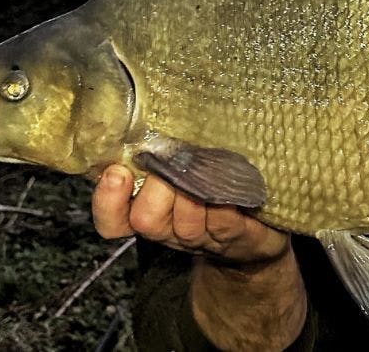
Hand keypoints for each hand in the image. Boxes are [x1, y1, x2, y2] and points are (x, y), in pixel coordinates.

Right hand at [93, 166, 307, 349]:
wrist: (260, 230)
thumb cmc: (214, 190)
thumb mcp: (182, 171)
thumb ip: (160, 156)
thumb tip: (145, 128)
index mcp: (151, 214)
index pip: (113, 222)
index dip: (108, 201)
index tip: (117, 172)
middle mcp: (171, 232)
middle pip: (146, 220)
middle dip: (158, 188)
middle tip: (176, 165)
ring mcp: (204, 239)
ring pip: (187, 223)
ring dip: (195, 191)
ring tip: (206, 167)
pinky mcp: (238, 238)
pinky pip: (224, 221)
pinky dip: (225, 198)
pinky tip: (232, 180)